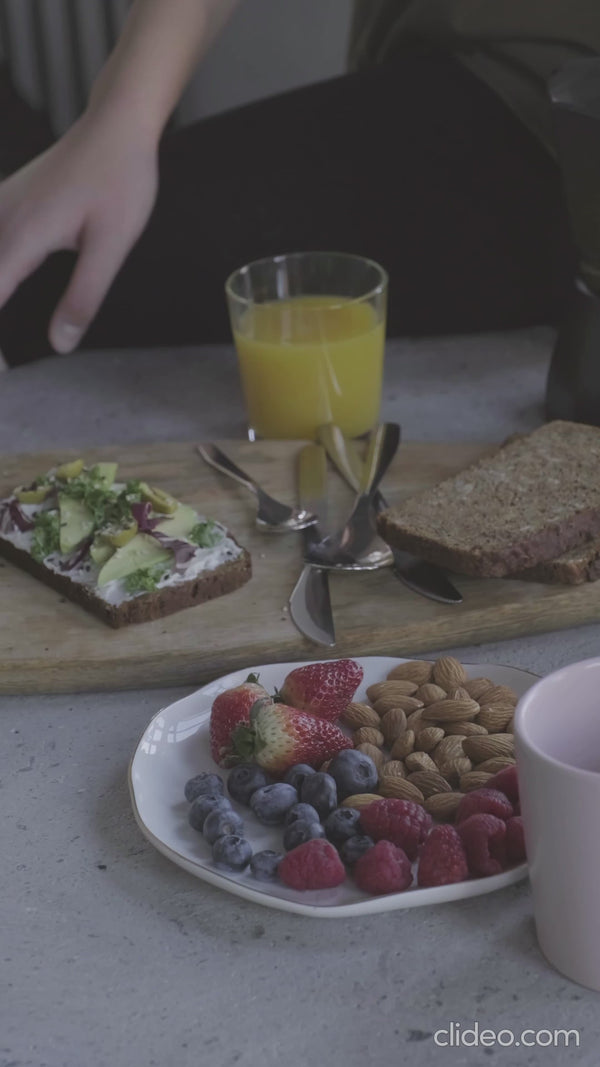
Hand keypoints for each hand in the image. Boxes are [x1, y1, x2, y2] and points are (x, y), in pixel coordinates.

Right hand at [0, 112, 158, 351]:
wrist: (116, 126)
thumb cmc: (120, 180)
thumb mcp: (112, 247)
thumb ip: (84, 298)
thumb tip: (59, 345)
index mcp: (21, 237)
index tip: (2, 373)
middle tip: (6, 366)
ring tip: (6, 349)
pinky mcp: (3, 204)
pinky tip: (5, 289)